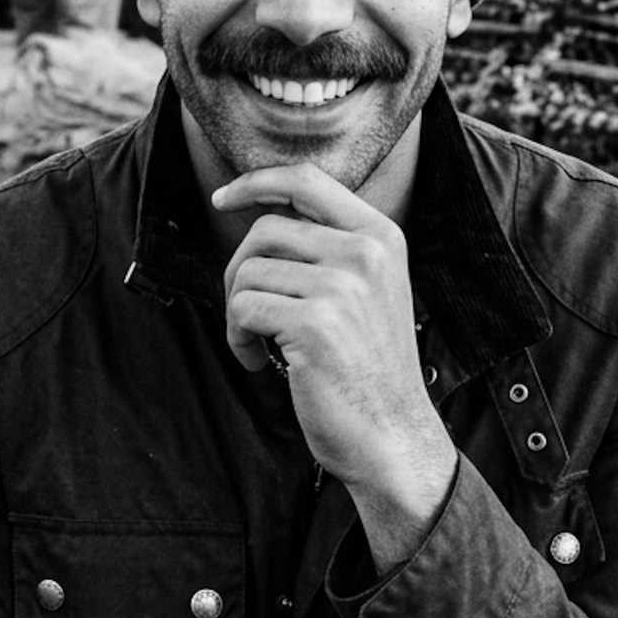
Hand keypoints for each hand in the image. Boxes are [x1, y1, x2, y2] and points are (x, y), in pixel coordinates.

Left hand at [215, 162, 456, 567]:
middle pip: (266, 229)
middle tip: (248, 313)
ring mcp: (343, 286)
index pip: (307, 179)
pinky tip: (261, 363)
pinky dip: (239, 339)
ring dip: (238, 313)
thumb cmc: (368, 368)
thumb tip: (261, 216)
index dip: (256, 182)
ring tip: (260, 345)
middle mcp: (366, 253)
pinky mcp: (315, 324)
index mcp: (381, 236)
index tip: (223, 198)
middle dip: (240, 270)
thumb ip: (331, 248)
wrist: (393, 437)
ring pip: (248, 272)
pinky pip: (243, 309)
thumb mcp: (368, 291)